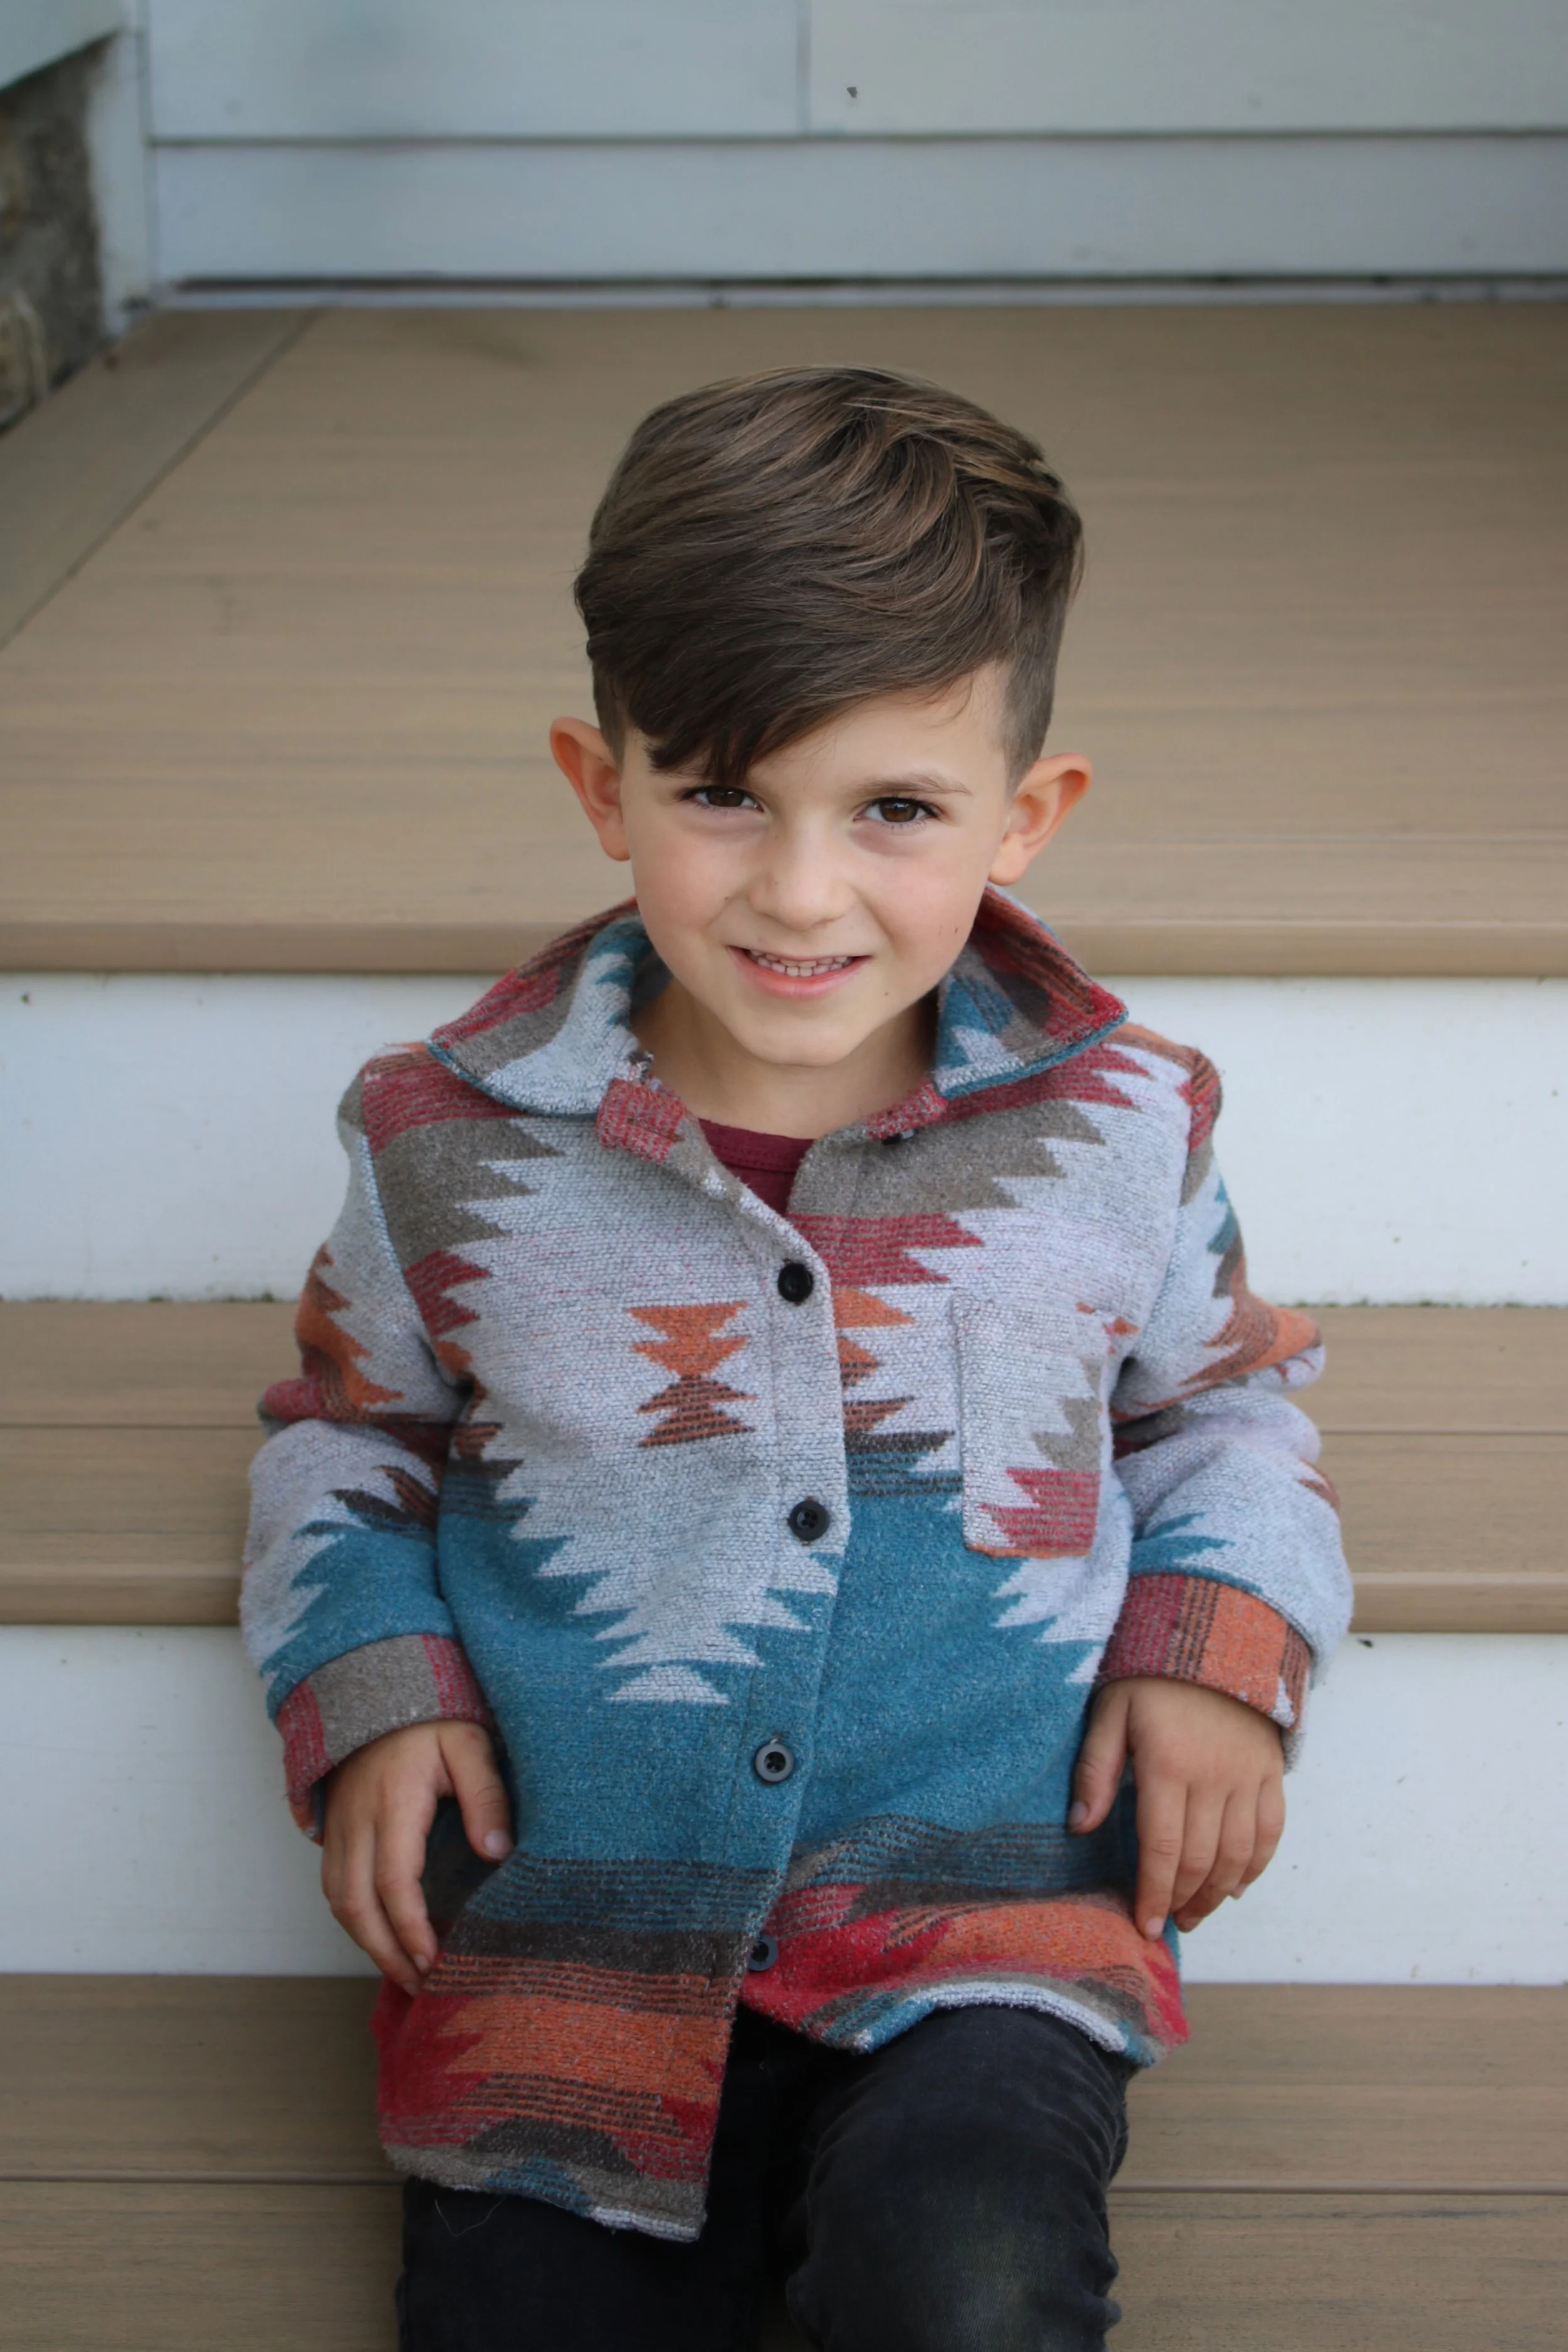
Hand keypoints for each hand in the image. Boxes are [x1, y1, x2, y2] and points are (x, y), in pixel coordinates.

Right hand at [321, 1721, 512, 1994]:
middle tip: (421, 1985)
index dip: (410, 1928)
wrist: (376, 1684)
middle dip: (385, 1953)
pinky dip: (352, 1919)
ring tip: (404, 1973)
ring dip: (366, 1943)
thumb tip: (498, 1851)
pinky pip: (332, 1885)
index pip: (392, 1880)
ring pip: (337, 1900)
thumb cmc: (431, 1717)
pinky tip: (379, 1937)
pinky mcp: (332, 1827)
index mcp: (393, 1803)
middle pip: (355, 1904)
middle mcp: (356, 1820)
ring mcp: (338, 1825)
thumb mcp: (469, 1743)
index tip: (433, 1961)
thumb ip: (486, 1795)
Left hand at [1069, 1678, 1284, 1941]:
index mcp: (1168, 1765)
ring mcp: (1248, 1775)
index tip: (1144, 1925)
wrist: (1214, 1633)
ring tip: (1194, 1913)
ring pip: (1238, 1855)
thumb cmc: (1151, 1676)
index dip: (1153, 1894)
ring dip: (1216, 1894)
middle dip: (1182, 1900)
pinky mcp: (1271, 1770)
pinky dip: (1256, 1866)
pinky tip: (1235, 1887)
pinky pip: (1271, 1830)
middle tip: (1165, 1922)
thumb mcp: (1111, 1712)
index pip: (1162, 1849)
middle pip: (1200, 1860)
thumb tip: (1079, 1826)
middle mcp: (1214, 1777)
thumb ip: (1095, 1770)